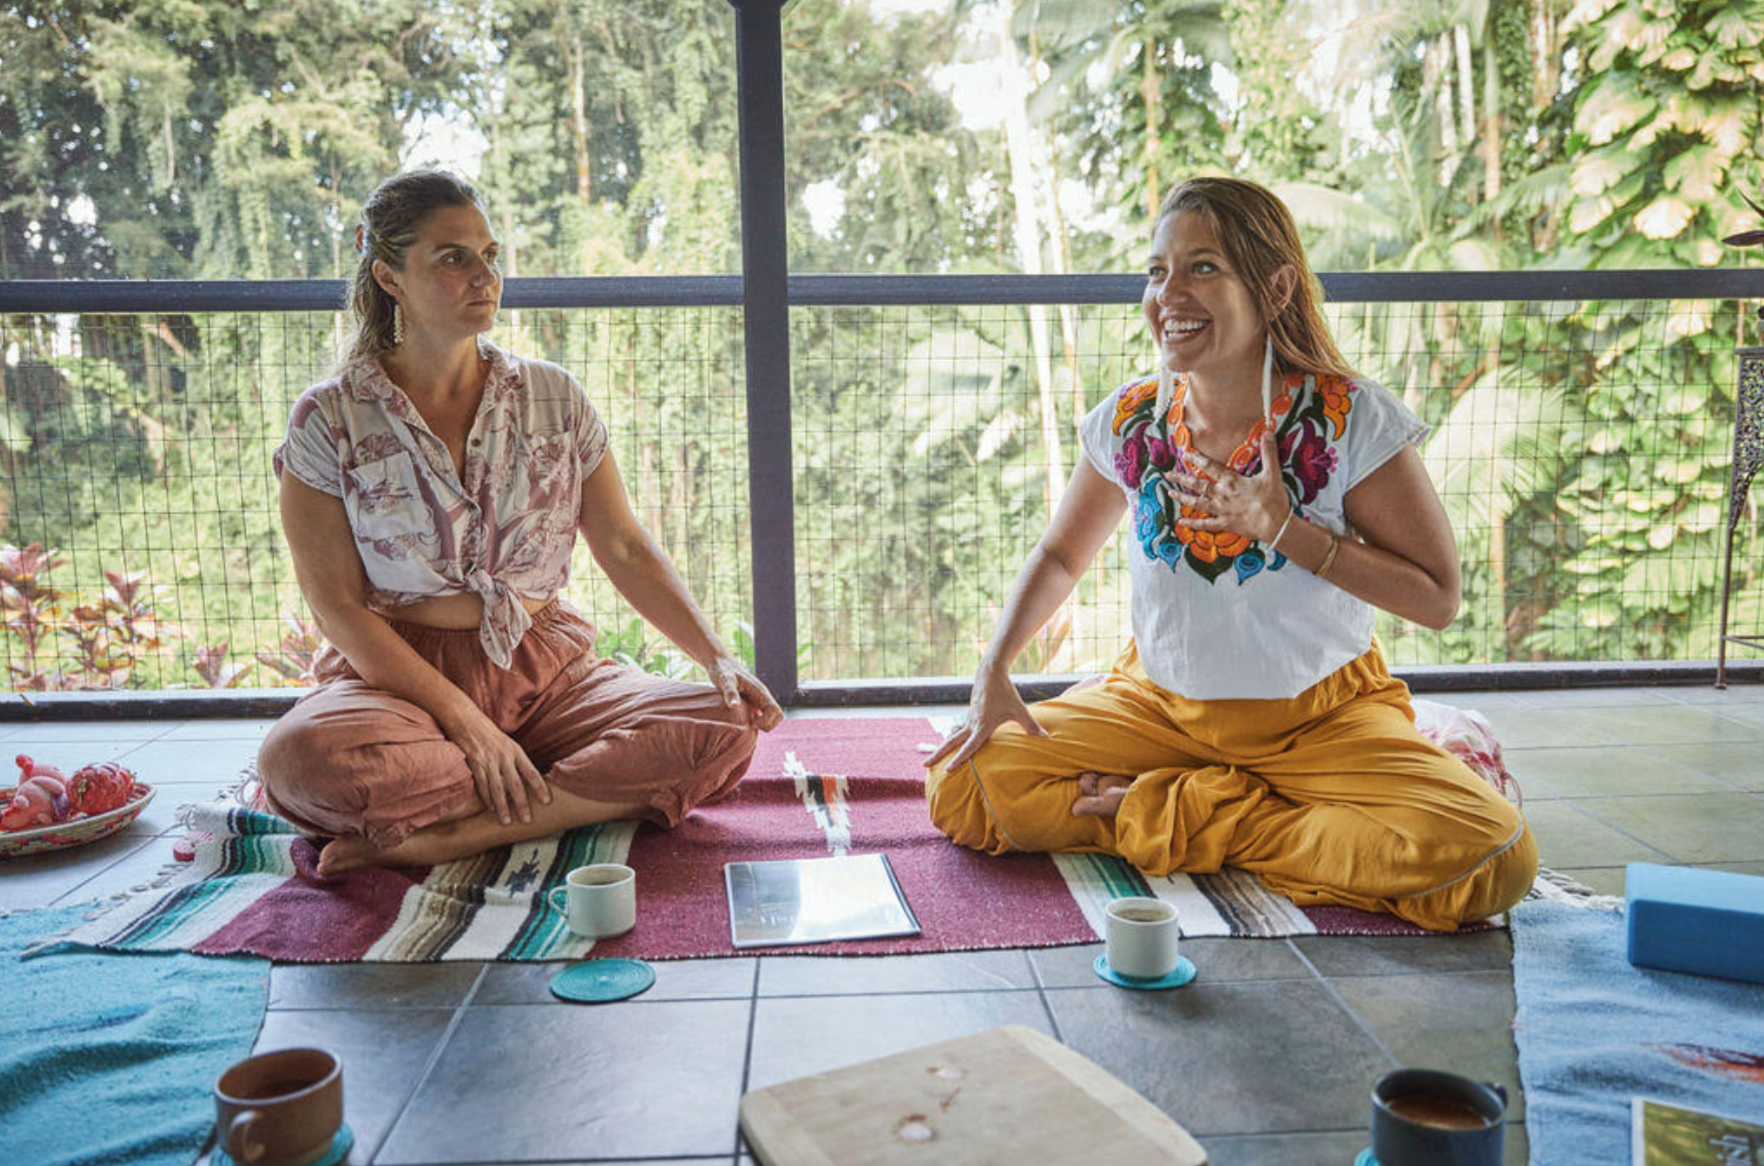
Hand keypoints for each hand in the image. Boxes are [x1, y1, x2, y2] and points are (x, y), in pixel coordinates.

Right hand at [442, 706, 548, 826]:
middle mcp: (504, 756)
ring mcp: (488, 760)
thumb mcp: (507, 743)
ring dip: (503, 807)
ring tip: (507, 821)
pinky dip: (487, 798)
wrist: (465, 718)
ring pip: (498, 788)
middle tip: (527, 820)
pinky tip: (491, 809)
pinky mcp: (474, 763)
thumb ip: (515, 760)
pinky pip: (482, 785)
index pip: (531, 772)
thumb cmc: (488, 732)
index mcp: (515, 750)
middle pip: (515, 784)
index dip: (539, 787)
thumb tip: (526, 780)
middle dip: (522, 803)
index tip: (547, 801)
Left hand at [706, 655, 784, 730]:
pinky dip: (757, 721)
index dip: (766, 721)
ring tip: (747, 723)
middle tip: (750, 725)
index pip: (776, 711)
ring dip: (763, 724)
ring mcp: (759, 699)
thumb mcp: (724, 681)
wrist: (720, 663)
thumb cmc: (722, 671)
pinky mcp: (753, 701)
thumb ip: (730, 692)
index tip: (751, 722)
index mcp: (760, 691)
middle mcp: (762, 695)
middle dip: (767, 724)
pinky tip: (743, 721)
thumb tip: (735, 706)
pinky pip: (763, 715)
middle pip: (778, 715)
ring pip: (772, 716)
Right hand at [923, 666, 1047, 772]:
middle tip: (924, 765)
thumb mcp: (1019, 710)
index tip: (948, 770)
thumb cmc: (1006, 692)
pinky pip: (958, 730)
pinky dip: (950, 739)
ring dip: (941, 747)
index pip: (969, 746)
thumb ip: (1031, 726)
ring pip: (952, 736)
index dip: (959, 759)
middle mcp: (972, 724)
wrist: (990, 672)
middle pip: (951, 742)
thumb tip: (1047, 739)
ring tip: (931, 759)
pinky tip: (947, 744)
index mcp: (982, 726)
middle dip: (938, 754)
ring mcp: (968, 719)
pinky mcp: (969, 714)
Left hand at [1168, 432, 1291, 542]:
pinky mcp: (1224, 524)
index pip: (1210, 467)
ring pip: (1197, 503)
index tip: (1185, 454)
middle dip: (1181, 478)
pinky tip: (1181, 522)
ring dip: (1182, 497)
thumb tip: (1268, 431)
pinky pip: (1205, 524)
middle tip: (1167, 474)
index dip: (1197, 459)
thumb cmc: (1273, 499)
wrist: (1275, 524)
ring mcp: (1221, 510)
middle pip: (1197, 484)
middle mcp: (1222, 495)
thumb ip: (1268, 452)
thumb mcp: (1272, 473)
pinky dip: (1192, 523)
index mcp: (1232, 481)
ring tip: (1170, 492)